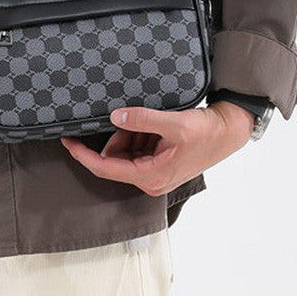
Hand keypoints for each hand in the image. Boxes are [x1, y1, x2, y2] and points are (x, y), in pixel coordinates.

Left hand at [60, 100, 253, 195]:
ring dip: (131, 133)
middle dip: (117, 136)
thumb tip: (115, 116)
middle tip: (130, 117)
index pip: (106, 168)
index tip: (68, 142)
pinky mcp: (159, 163)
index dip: (83, 155)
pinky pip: (137, 147)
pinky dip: (140, 134)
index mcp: (150, 176)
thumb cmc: (207, 133)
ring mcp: (154, 172)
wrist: (228, 131)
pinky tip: (156, 125)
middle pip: (114, 157)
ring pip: (126, 151)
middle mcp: (150, 179)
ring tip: (153, 122)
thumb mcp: (173, 123)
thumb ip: (142, 120)